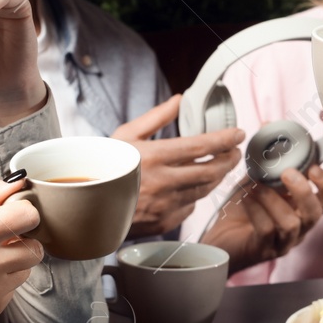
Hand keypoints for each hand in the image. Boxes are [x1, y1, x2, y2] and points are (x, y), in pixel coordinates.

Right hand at [112, 95, 243, 237]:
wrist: (85, 205)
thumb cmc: (104, 166)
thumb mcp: (125, 135)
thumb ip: (156, 117)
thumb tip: (179, 100)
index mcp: (154, 157)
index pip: (200, 146)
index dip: (224, 140)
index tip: (238, 134)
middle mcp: (162, 183)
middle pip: (211, 171)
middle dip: (229, 160)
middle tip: (235, 152)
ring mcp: (164, 205)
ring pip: (204, 191)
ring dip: (216, 177)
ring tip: (220, 166)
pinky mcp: (164, 222)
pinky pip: (189, 208)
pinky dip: (194, 196)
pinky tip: (192, 187)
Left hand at [200, 166, 322, 271]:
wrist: (222, 239)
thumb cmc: (245, 209)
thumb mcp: (258, 178)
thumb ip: (267, 157)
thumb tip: (267, 125)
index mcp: (305, 208)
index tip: (313, 166)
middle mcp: (300, 227)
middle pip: (316, 213)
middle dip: (304, 191)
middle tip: (288, 173)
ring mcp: (283, 241)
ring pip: (291, 224)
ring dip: (274, 200)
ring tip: (257, 185)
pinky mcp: (264, 250)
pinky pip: (265, 230)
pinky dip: (256, 210)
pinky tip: (246, 198)